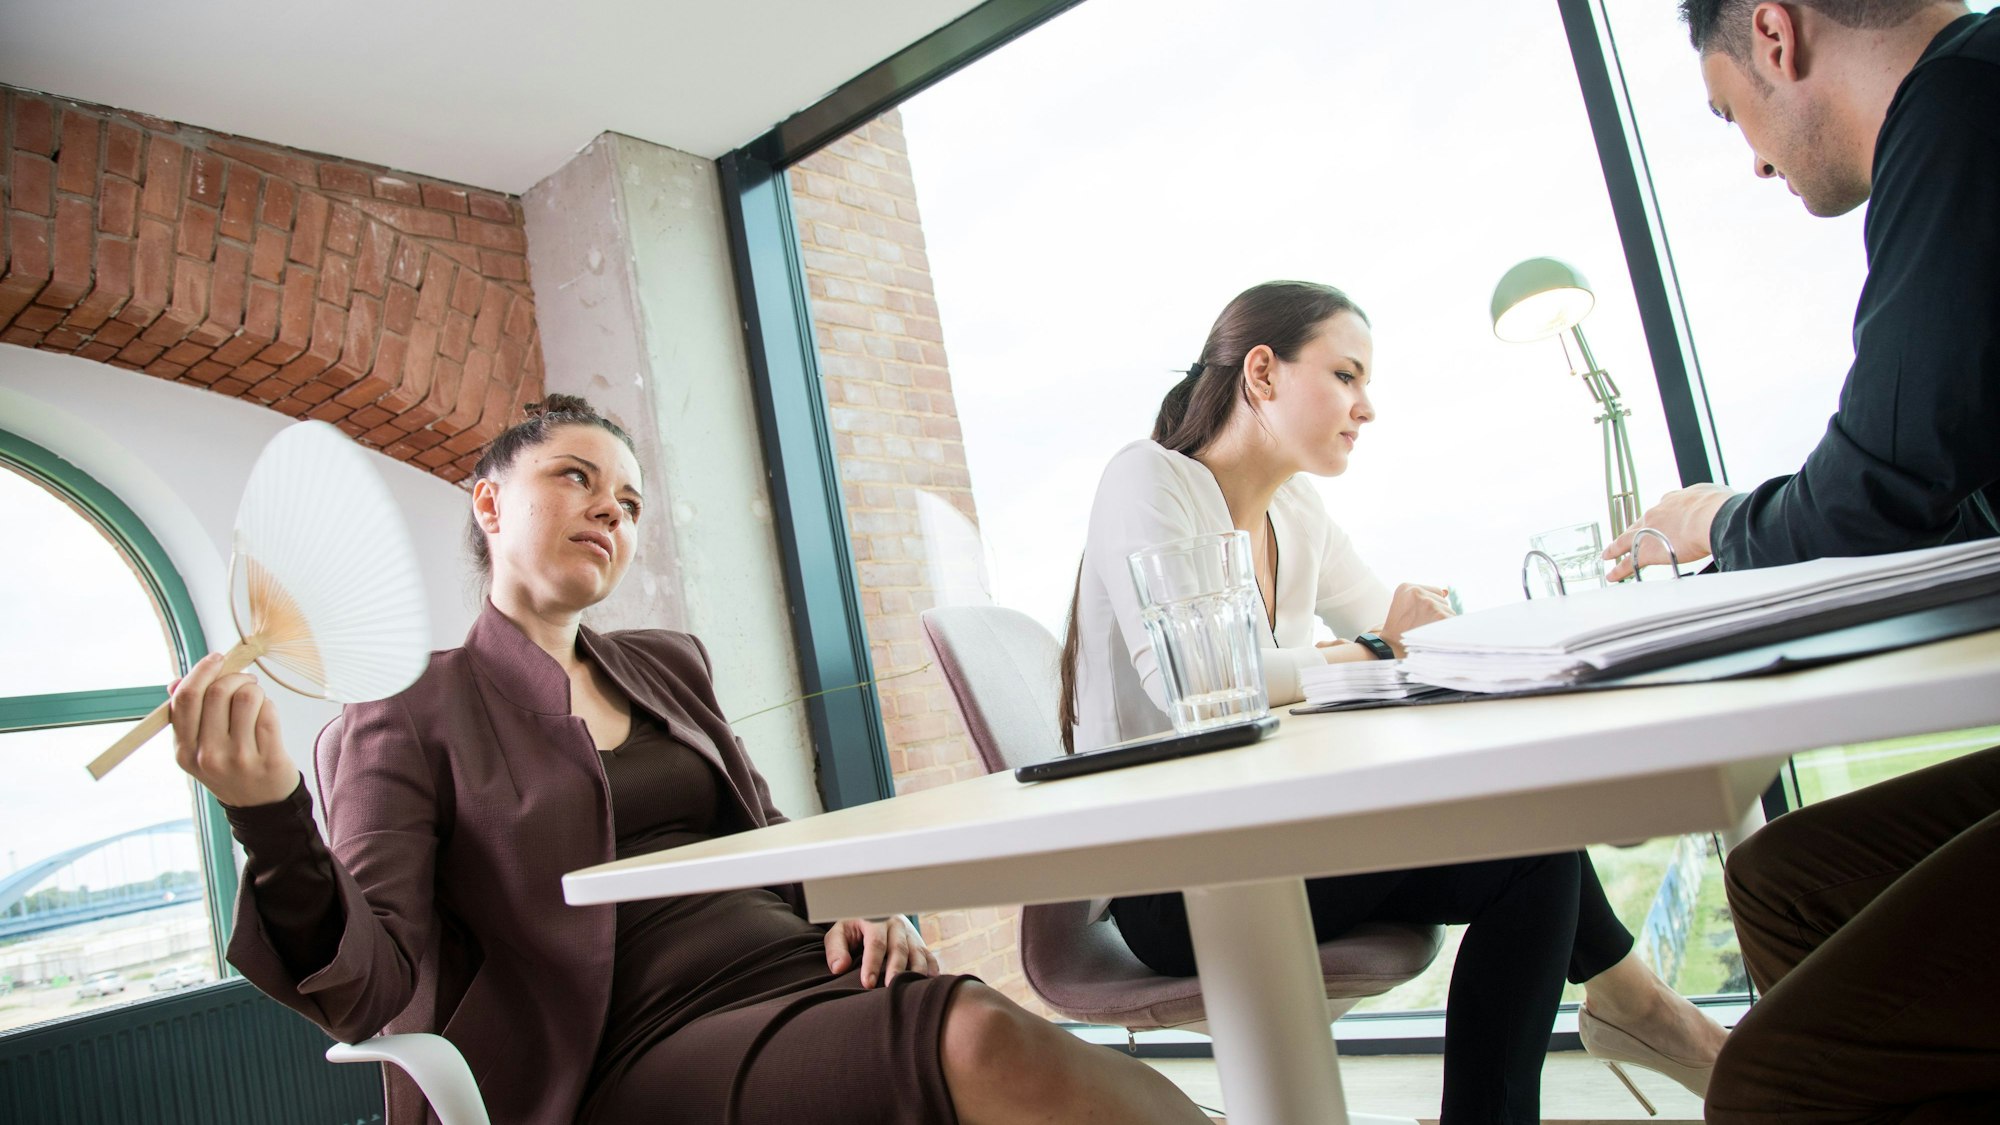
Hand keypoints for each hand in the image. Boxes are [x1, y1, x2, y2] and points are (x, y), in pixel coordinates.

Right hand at [169, 652, 300, 807]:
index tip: (216, 659)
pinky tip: (265, 711)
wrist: (260, 804)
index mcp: (184, 751)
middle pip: (216, 693)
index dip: (200, 671)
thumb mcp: (198, 748)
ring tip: (255, 696)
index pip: (185, 699)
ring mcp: (238, 758)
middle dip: (233, 676)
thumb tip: (174, 683)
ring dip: (253, 689)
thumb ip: (187, 716)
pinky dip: (268, 704)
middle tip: (244, 678)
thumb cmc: (229, 767)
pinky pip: (268, 712)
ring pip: (246, 698)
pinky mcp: (268, 758)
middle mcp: (208, 756)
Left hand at [824, 916, 937, 986]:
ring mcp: (910, 934)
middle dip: (896, 968)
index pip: (875, 942)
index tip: (867, 983)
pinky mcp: (919, 943)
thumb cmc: (853, 929)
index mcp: (875, 920)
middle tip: (890, 987)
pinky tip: (929, 982)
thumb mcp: (839, 932)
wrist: (872, 914)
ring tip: (911, 988)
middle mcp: (895, 925)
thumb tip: (839, 968)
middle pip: (899, 948)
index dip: (872, 963)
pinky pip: (928, 955)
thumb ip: (836, 949)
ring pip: (917, 952)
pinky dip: (931, 968)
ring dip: (915, 970)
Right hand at [1376, 583, 1454, 658]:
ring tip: (1425, 631)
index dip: (1430, 607)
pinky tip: (1434, 635)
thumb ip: (1425, 596)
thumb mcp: (1404, 606)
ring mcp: (1429, 603)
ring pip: (1448, 611)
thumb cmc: (1398, 630)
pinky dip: (1448, 629)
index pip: (1436, 591)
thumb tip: (1446, 591)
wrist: (1391, 650)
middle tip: (1420, 625)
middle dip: (1436, 613)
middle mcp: (1417, 592)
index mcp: (1406, 587)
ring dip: (1441, 621)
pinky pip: (1452, 620)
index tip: (1418, 616)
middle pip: (1443, 600)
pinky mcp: (1439, 616)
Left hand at [1602, 484, 1734, 581]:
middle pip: (1640, 524)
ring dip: (1616, 549)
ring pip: (1626, 541)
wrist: (1710, 517)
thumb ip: (1707, 502)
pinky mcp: (1647, 551)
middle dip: (1635, 532)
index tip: (1660, 521)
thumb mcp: (1712, 495)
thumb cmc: (1718, 507)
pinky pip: (1628, 563)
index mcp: (1674, 500)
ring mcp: (1648, 532)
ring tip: (1609, 555)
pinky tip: (1612, 575)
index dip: (1660, 517)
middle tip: (1630, 538)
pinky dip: (1619, 570)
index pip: (1661, 509)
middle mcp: (1657, 513)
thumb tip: (1716, 504)